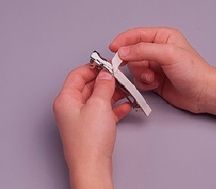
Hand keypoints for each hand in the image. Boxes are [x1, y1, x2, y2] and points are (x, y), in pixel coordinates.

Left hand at [53, 65, 130, 188]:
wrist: (92, 166)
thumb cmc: (89, 140)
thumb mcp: (99, 105)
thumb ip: (103, 86)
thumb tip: (106, 74)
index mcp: (66, 99)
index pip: (78, 75)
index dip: (93, 67)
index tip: (107, 65)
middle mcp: (71, 107)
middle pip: (89, 86)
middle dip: (106, 81)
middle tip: (120, 78)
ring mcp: (81, 118)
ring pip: (97, 99)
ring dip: (112, 94)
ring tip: (127, 92)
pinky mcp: (91, 127)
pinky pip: (103, 112)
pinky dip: (113, 108)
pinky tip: (125, 107)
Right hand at [110, 27, 215, 112]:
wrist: (202, 93)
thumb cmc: (193, 71)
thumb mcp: (168, 54)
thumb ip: (143, 50)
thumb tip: (123, 51)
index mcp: (162, 37)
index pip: (136, 35)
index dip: (123, 41)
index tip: (113, 49)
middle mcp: (158, 50)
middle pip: (132, 53)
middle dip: (135, 63)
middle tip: (141, 69)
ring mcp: (155, 66)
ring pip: (135, 68)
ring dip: (141, 75)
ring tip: (153, 78)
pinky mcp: (154, 79)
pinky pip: (139, 80)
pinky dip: (144, 83)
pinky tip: (155, 84)